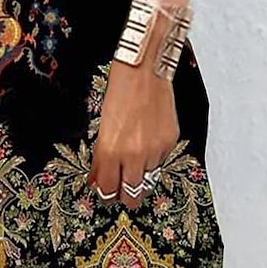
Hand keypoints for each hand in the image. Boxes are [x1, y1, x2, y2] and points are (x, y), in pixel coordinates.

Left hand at [87, 58, 179, 209]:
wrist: (145, 71)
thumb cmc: (121, 91)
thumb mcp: (102, 125)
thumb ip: (101, 156)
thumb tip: (97, 178)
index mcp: (111, 149)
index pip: (108, 189)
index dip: (105, 195)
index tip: (105, 193)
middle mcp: (134, 154)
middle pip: (131, 195)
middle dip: (124, 196)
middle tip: (121, 191)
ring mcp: (154, 150)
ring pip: (148, 182)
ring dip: (140, 179)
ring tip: (134, 170)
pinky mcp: (169, 143)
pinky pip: (161, 162)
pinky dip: (153, 160)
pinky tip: (147, 148)